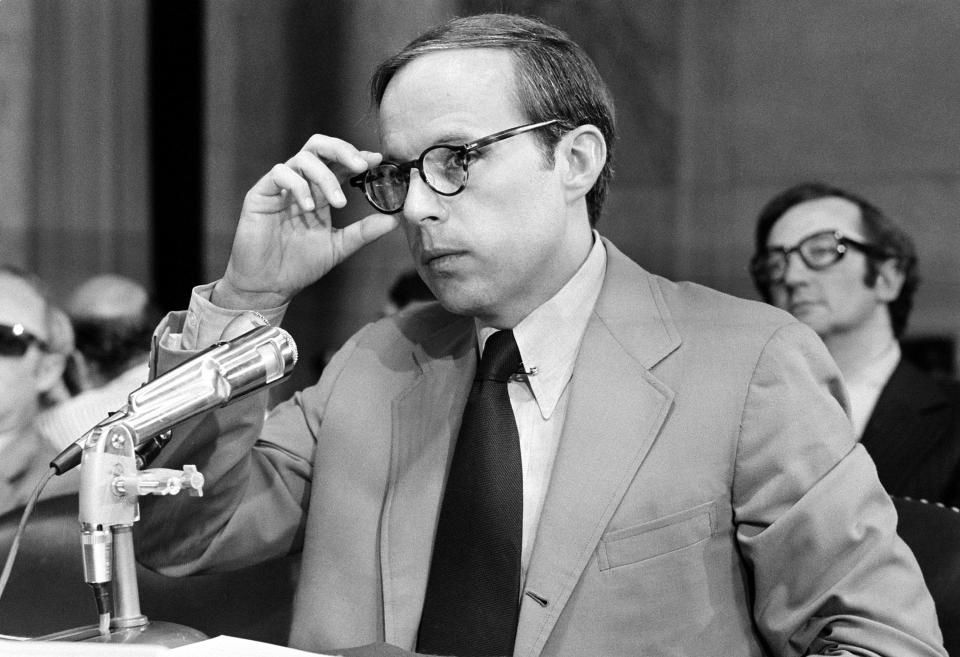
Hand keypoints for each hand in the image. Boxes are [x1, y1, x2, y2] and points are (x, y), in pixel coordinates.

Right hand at [213, 135, 399, 308]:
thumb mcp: (339, 247)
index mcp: (320, 192)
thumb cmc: (300, 265)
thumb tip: (396, 219)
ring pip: (303, 158)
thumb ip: (365, 231)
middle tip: (361, 165)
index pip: (339, 163)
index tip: (377, 160)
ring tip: (338, 203)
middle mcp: (301, 183)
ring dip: (325, 176)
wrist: (269, 285)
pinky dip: (299, 186)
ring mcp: (281, 187)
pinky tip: (309, 208)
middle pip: (320, 146)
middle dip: (343, 150)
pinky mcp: (261, 193)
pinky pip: (280, 173)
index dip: (358, 157)